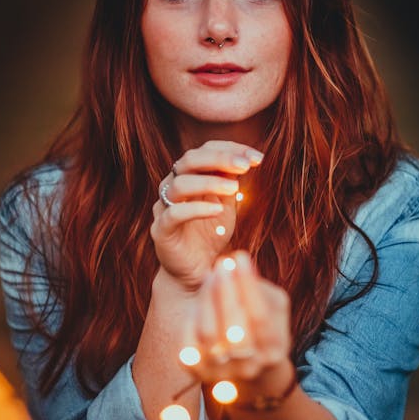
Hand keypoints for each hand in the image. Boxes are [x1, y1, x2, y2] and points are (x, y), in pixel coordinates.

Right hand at [151, 141, 262, 289]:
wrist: (195, 270)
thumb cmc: (210, 233)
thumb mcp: (226, 204)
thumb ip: (231, 182)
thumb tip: (248, 158)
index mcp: (188, 175)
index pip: (205, 150)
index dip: (231, 149)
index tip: (257, 157)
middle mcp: (172, 186)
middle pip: (189, 160)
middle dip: (220, 159)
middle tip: (245, 165)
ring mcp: (163, 207)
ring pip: (180, 184)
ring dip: (210, 182)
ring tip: (235, 188)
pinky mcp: (161, 230)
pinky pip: (174, 214)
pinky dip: (197, 209)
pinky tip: (218, 210)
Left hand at [181, 251, 292, 397]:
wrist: (249, 367)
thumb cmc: (262, 325)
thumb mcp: (273, 307)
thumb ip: (261, 287)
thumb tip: (241, 263)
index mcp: (273, 350)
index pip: (260, 318)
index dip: (248, 285)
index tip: (239, 257)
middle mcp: (249, 367)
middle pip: (233, 329)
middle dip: (225, 290)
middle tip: (222, 263)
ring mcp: (222, 373)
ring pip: (208, 333)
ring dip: (208, 297)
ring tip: (211, 275)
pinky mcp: (197, 372)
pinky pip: (188, 342)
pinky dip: (193, 316)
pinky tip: (202, 297)